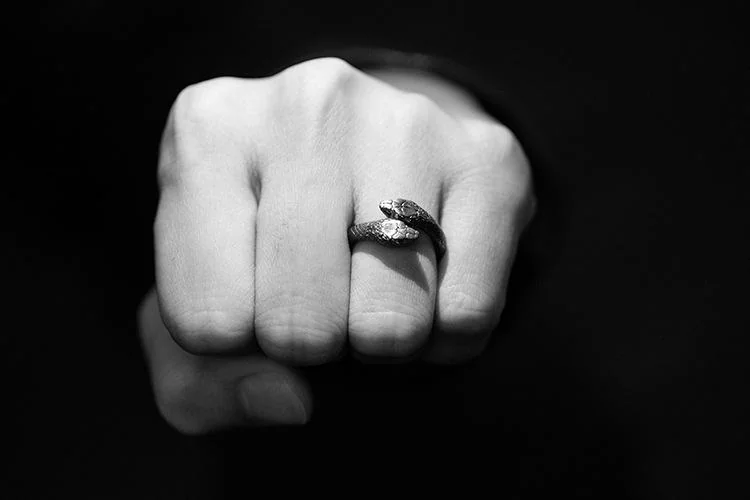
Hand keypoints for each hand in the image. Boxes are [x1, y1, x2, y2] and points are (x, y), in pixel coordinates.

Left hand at [137, 57, 534, 433]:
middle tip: (321, 302)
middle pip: (299, 322)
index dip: (238, 344)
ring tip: (371, 291)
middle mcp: (306, 103)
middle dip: (312, 344)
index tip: (254, 301)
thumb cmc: (266, 246)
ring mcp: (405, 121)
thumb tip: (289, 400)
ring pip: (389, 321)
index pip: (209, 320)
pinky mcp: (489, 160)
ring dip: (380, 341)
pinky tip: (427, 290)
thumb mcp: (199, 311)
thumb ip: (202, 384)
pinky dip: (444, 337)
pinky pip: (467, 313)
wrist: (370, 162)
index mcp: (209, 130)